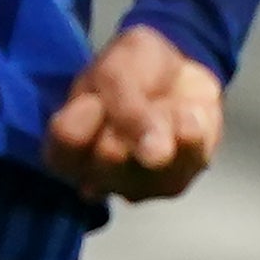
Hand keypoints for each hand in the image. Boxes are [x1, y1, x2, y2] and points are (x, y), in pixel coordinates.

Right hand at [45, 23, 223, 201]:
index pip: (68, 141)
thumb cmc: (130, 75)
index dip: (89, 110)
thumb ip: (125, 109)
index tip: (99, 96)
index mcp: (68, 152)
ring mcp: (138, 187)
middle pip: (111, 155)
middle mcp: (97, 179)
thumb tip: (154, 155)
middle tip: (136, 97)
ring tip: (161, 104)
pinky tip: (185, 114)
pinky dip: (191, 123)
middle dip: (132, 114)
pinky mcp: (176, 182)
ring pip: (156, 157)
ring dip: (164, 117)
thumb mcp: (116, 72)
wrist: (176, 72)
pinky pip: (191, 155)